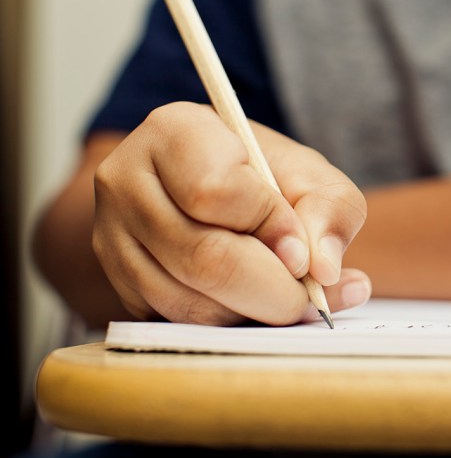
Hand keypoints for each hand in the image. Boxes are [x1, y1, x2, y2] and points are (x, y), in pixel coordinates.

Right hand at [92, 102, 369, 324]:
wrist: (219, 195)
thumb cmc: (270, 179)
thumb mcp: (313, 177)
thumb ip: (331, 211)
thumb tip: (324, 269)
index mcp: (174, 131)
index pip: (215, 191)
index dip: (270, 228)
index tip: (302, 248)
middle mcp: (127, 181)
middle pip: (202, 257)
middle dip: (272, 289)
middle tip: (310, 297)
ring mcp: (112, 238)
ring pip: (188, 302)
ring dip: (253, 313)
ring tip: (288, 299)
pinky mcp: (119, 286)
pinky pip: (177, 324)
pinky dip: (228, 326)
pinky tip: (255, 307)